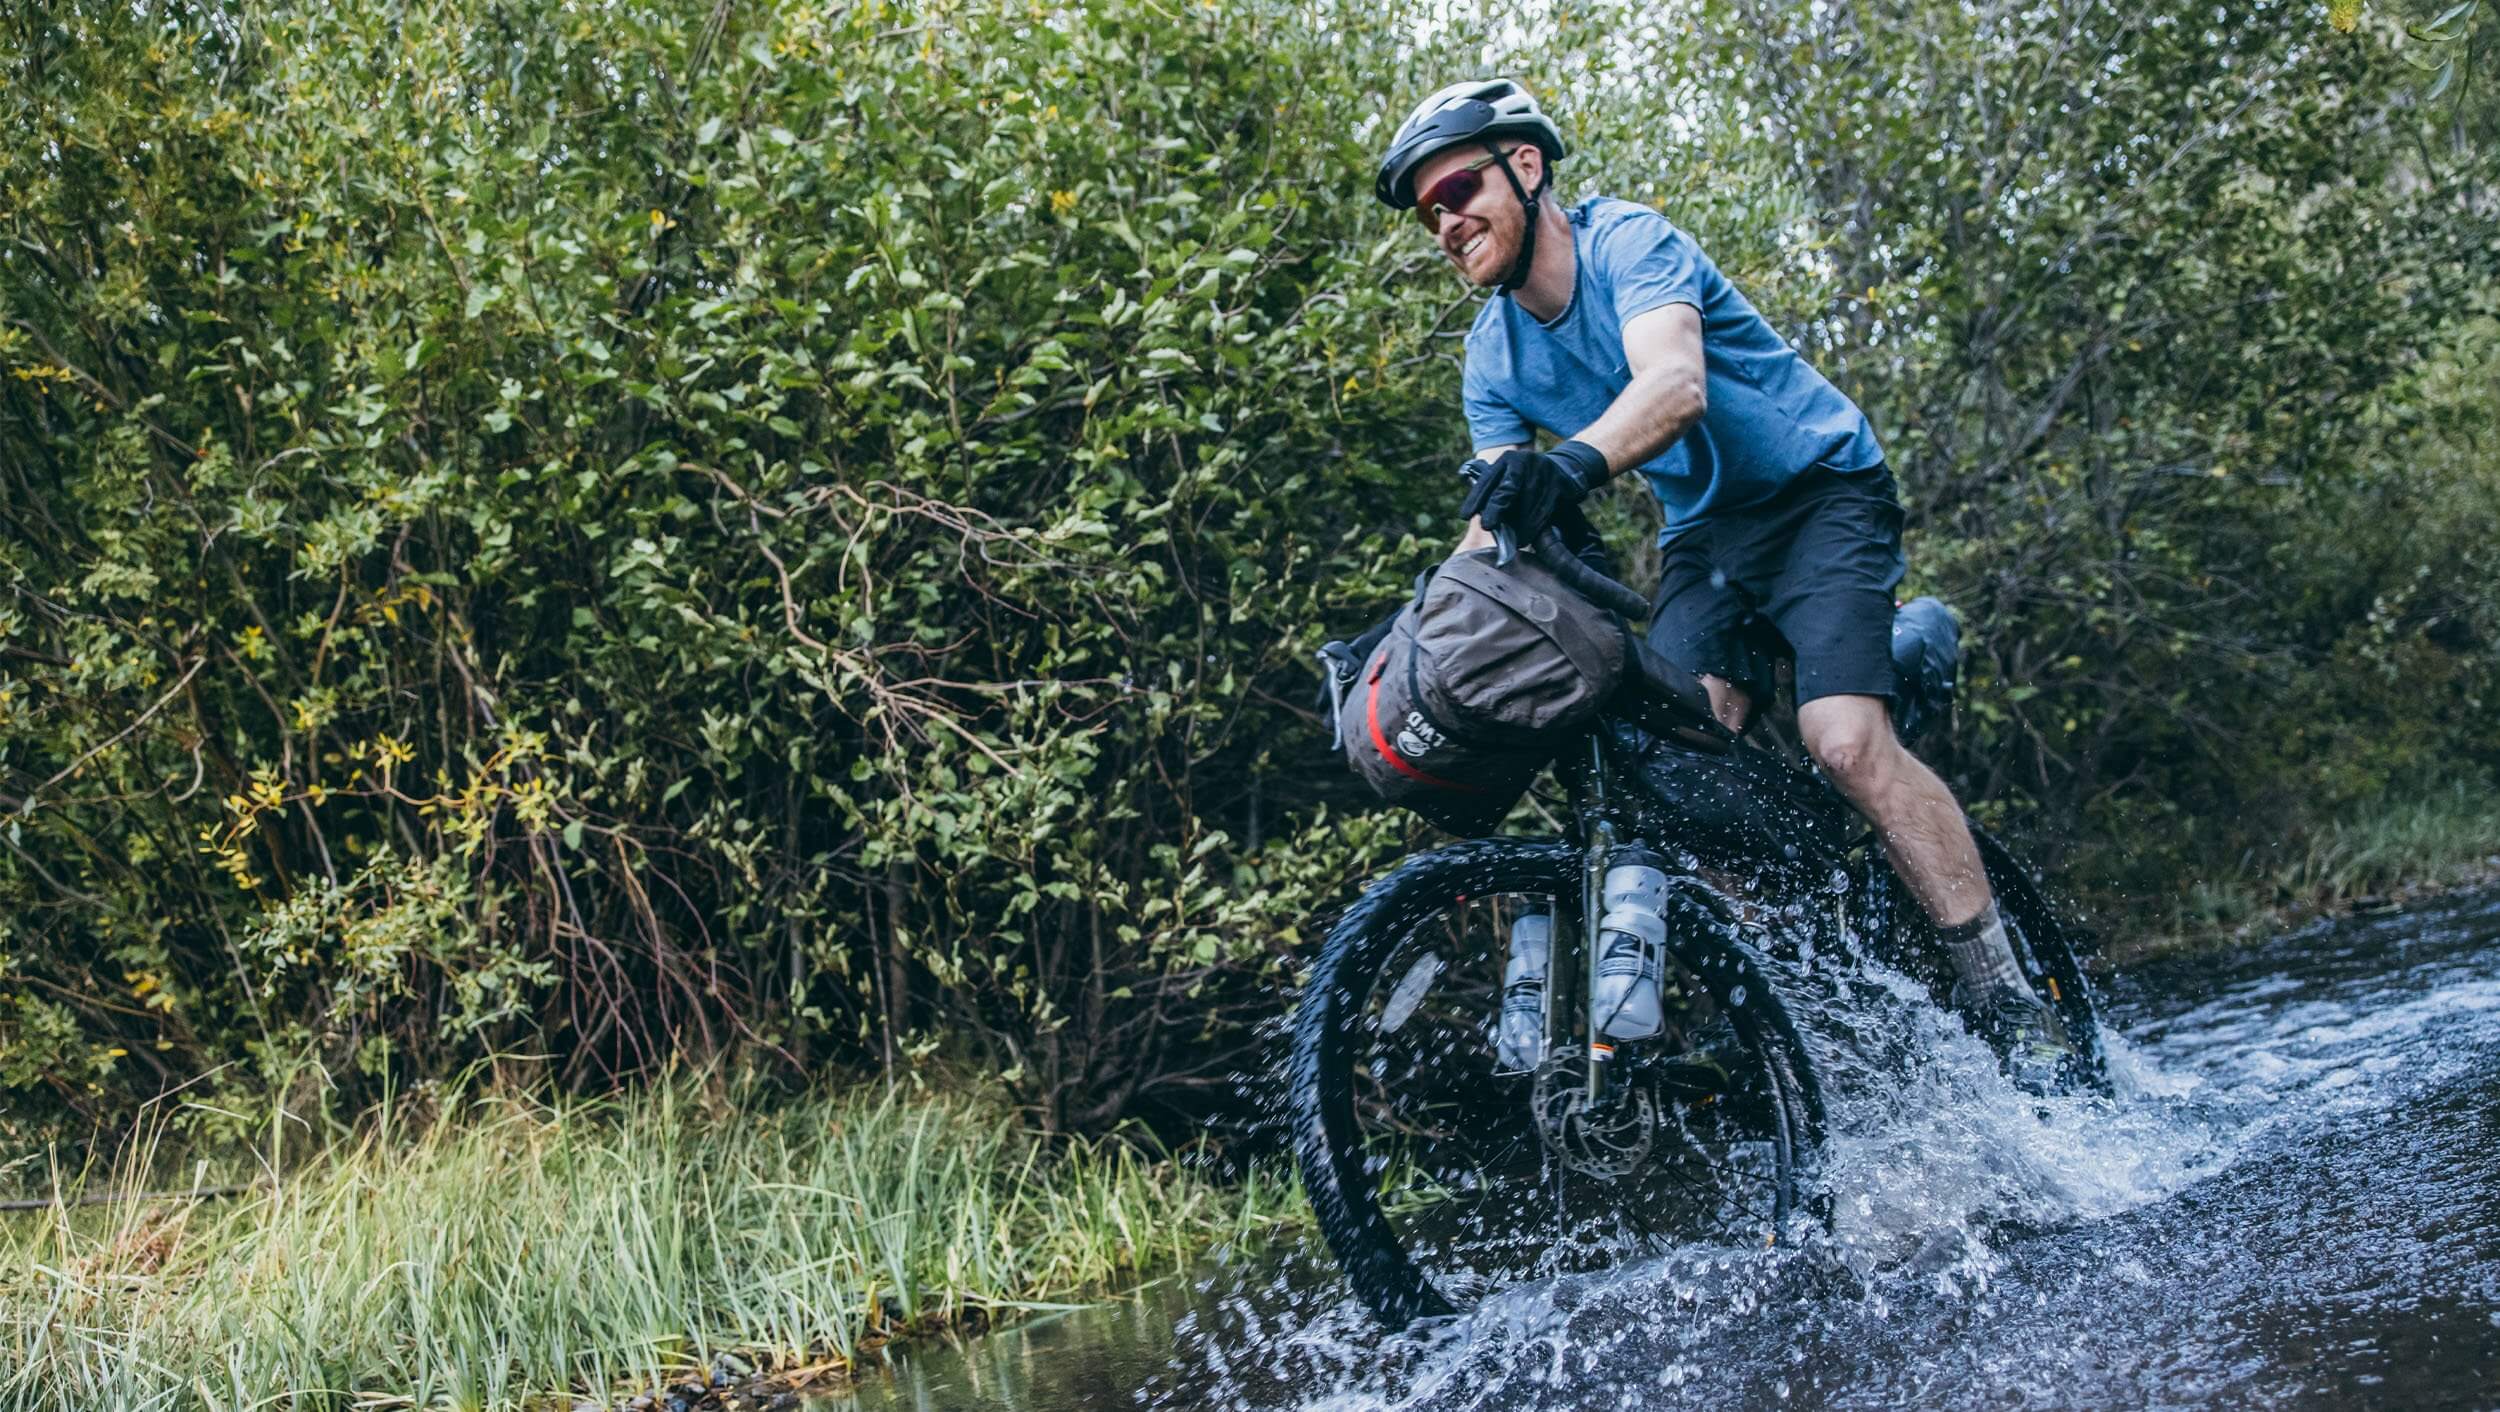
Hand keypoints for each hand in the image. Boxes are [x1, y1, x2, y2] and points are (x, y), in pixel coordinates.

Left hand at [1458, 440, 1610, 545]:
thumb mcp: (1510, 479)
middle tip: (1487, 526)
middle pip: (1506, 489)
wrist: (1564, 470)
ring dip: (1518, 525)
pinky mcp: (1559, 482)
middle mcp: (1524, 461)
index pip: (1487, 480)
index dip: (1475, 498)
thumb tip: (1478, 516)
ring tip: (1512, 540)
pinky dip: (1535, 525)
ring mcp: (1543, 470)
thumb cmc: (1528, 482)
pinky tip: (1528, 536)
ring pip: (1527, 503)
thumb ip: (1495, 493)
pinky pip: (1545, 508)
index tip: (1465, 515)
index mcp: (1507, 460)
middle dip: (1495, 509)